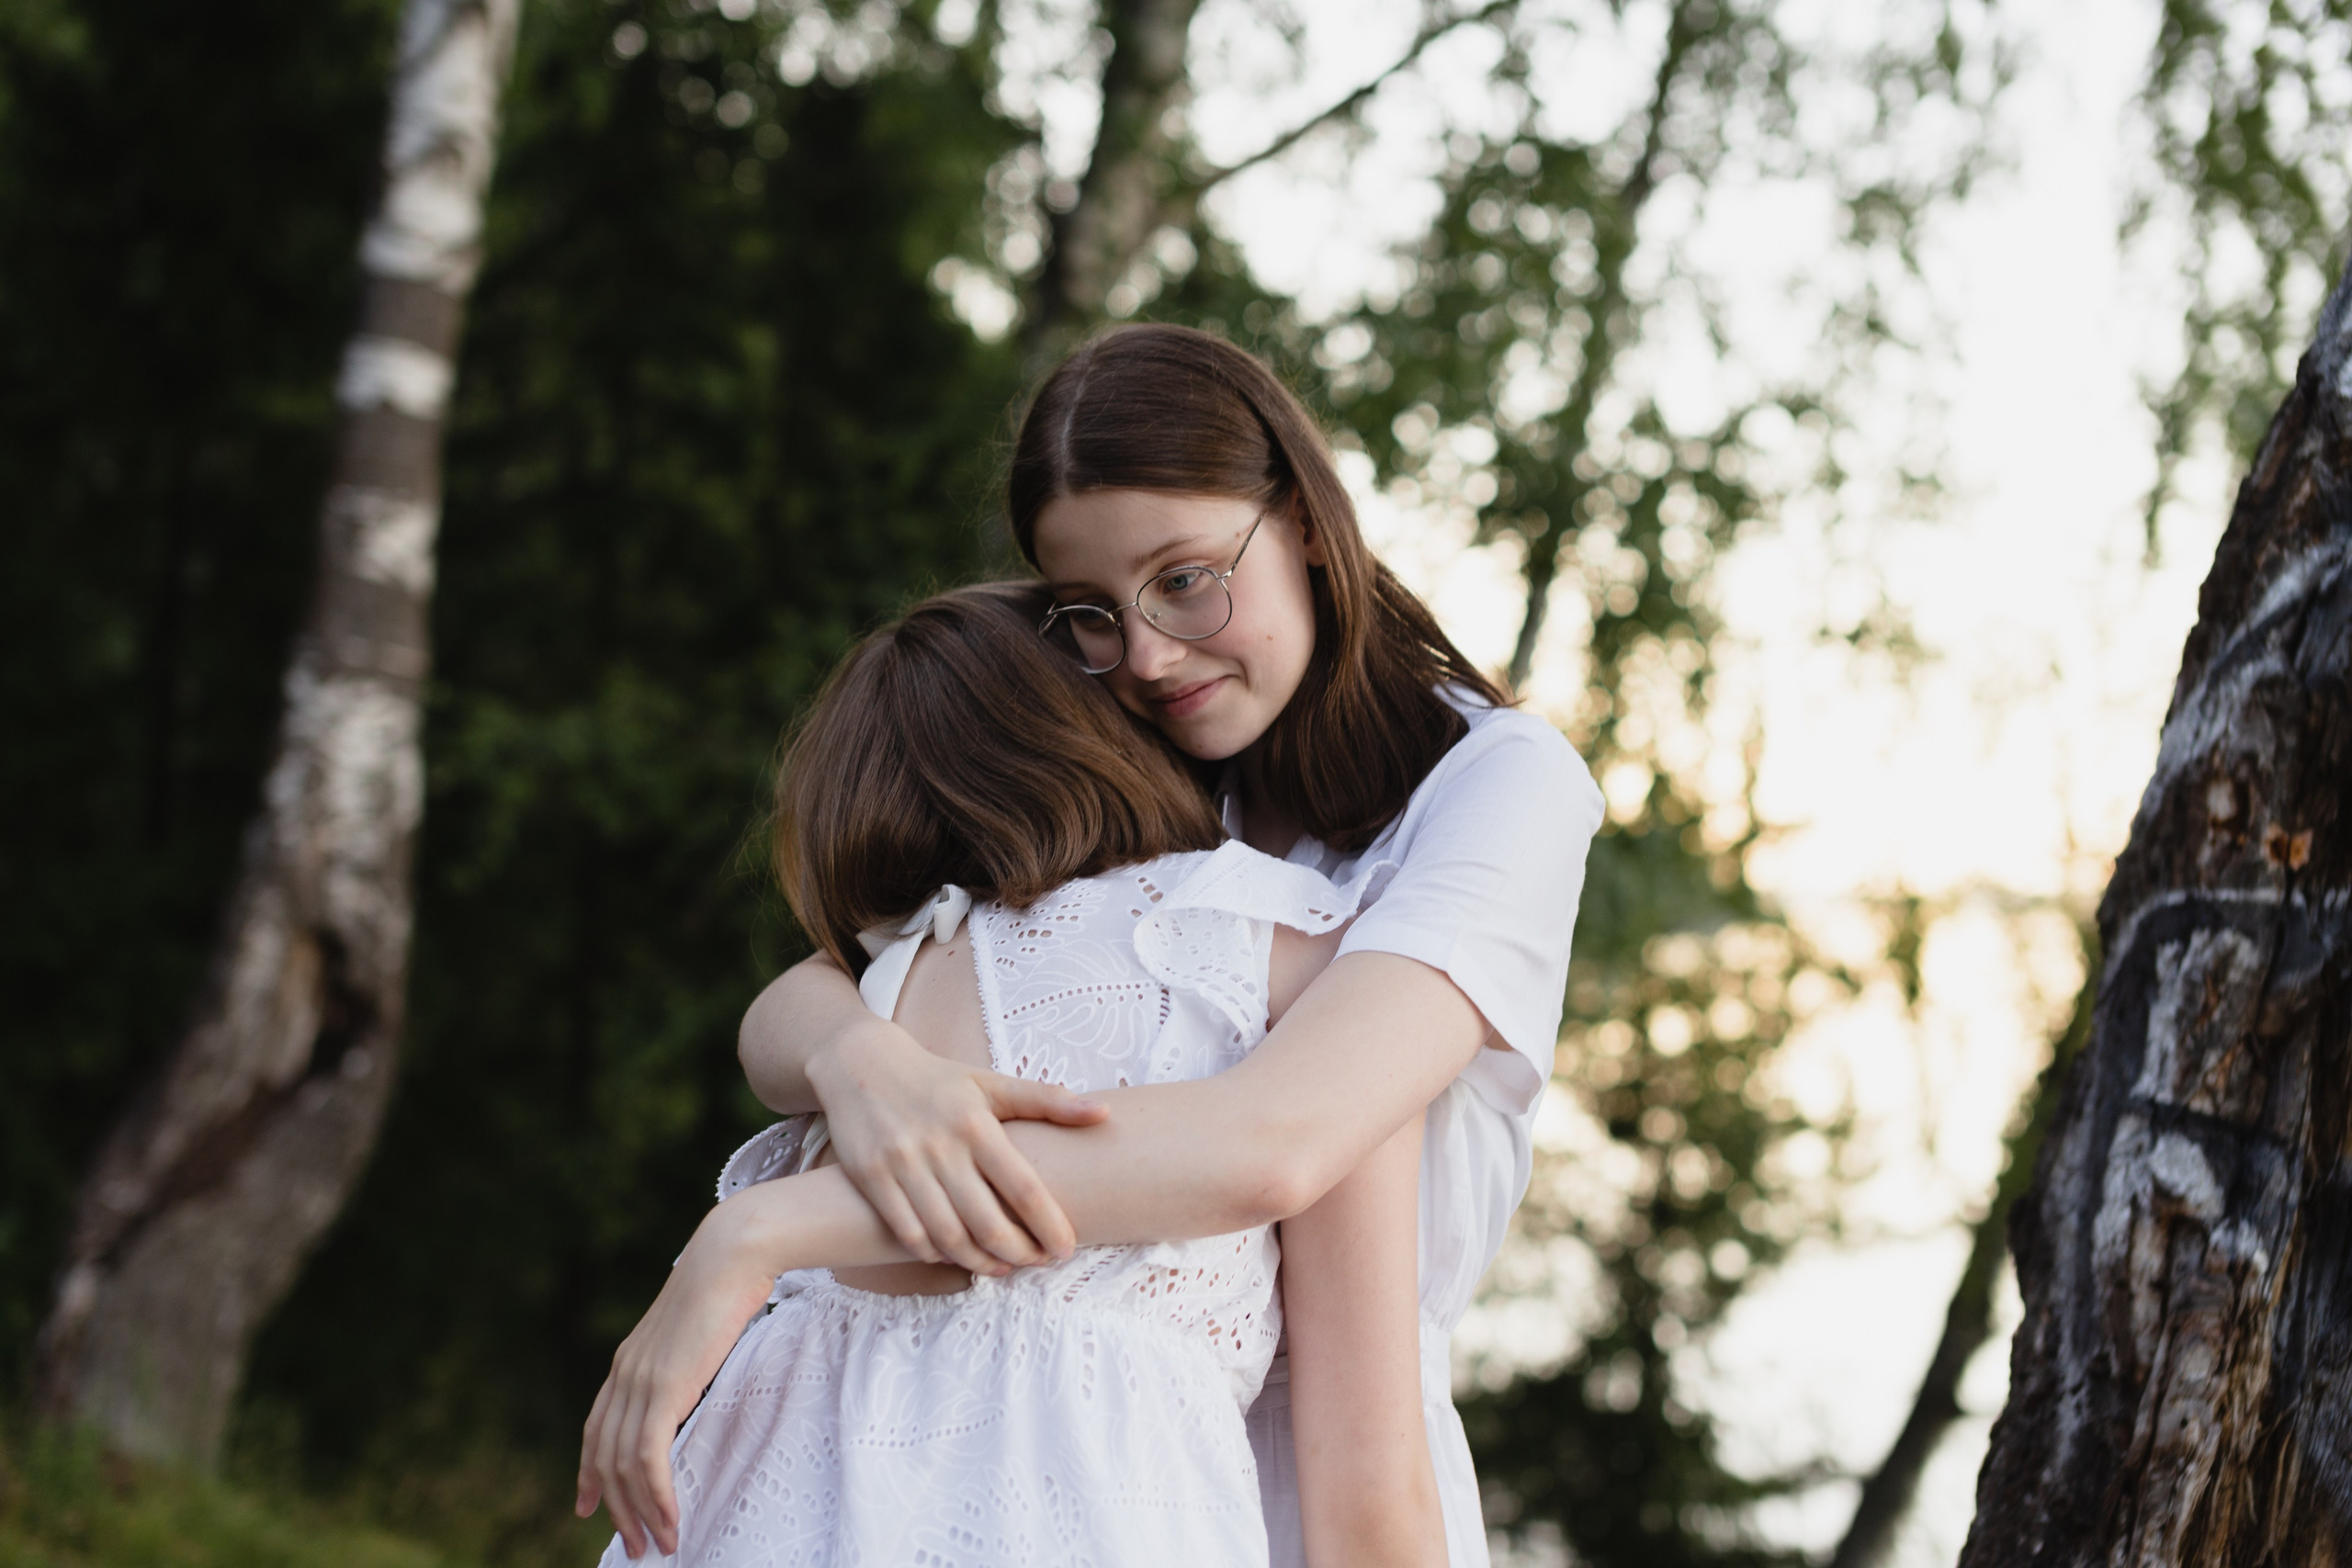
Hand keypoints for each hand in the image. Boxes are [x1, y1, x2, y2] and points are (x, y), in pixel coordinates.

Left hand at [575, 1203, 778, 1557]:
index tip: (587, 1506)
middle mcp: (625, 1374)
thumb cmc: (729, 1285)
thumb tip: (695, 1374)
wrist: (732, 1253)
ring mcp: (640, 1381)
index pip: (596, 1428)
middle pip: (606, 1457)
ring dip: (641, 1512)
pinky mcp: (662, 1388)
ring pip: (625, 1466)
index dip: (588, 1471)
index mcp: (629, 1361)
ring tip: (661, 1544)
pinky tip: (673, 1518)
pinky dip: (658, 1496)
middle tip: (637, 1546)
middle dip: (617, 1508)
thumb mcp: (697, 1330)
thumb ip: (685, 1358)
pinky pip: (649, 1458)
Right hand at [808, 1016, 1105, 1272]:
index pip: (1024, 1188)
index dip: (1049, 1226)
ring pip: (948, 1235)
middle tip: (1037, 1265)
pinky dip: (934, 1254)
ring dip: (979, 1261)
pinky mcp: (872, 1178)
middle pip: (988, 1222)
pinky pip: (908, 1233)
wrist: (861, 1063)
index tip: (1066, 1249)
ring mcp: (903, 1164)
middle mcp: (941, 1146)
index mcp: (977, 1123)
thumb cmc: (938, 1080)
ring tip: (1002, 1268)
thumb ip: (1048, 1101)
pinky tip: (954, 1256)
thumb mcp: (991, 1082)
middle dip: (1019, 1254)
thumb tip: (1104, 1115)